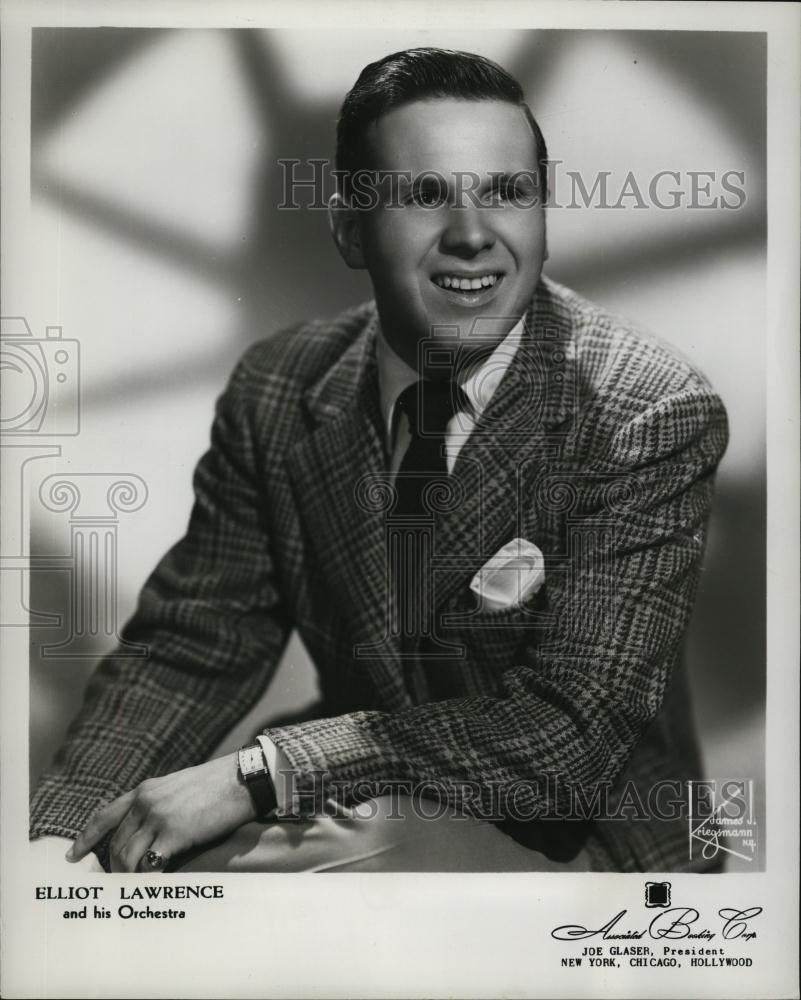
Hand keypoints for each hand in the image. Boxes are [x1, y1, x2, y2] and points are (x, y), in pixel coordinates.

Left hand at [66, 752, 256, 872]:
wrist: (241, 779)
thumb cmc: (215, 784)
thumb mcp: (177, 786)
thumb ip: (158, 802)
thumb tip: (147, 827)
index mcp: (145, 790)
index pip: (105, 816)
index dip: (86, 838)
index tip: (73, 855)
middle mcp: (146, 803)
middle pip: (116, 843)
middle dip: (113, 867)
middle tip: (116, 883)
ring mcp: (158, 818)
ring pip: (127, 856)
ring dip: (128, 875)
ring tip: (135, 887)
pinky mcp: (174, 833)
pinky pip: (150, 864)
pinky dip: (147, 877)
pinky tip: (152, 883)